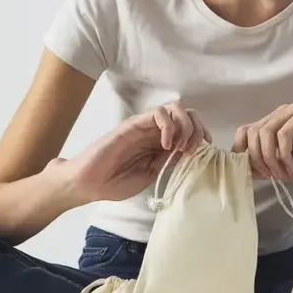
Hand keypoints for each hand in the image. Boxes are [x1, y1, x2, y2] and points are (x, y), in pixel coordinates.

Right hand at [52, 100, 210, 203]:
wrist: (89, 183)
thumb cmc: (115, 183)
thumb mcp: (151, 175)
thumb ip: (169, 162)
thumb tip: (189, 153)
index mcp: (162, 145)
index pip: (191, 128)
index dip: (202, 136)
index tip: (203, 154)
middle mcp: (156, 132)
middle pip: (188, 114)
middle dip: (197, 129)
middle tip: (192, 150)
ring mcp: (145, 126)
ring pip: (176, 108)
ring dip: (185, 126)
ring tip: (179, 147)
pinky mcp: (133, 124)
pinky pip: (158, 113)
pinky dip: (169, 126)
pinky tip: (165, 145)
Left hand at [233, 103, 292, 185]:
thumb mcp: (281, 169)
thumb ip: (261, 165)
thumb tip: (238, 167)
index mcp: (274, 123)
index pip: (244, 131)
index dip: (243, 152)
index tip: (255, 172)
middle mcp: (281, 113)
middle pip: (252, 132)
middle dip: (258, 159)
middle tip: (271, 176)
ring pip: (265, 132)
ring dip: (270, 158)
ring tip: (283, 172)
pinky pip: (283, 133)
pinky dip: (283, 154)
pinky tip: (291, 166)